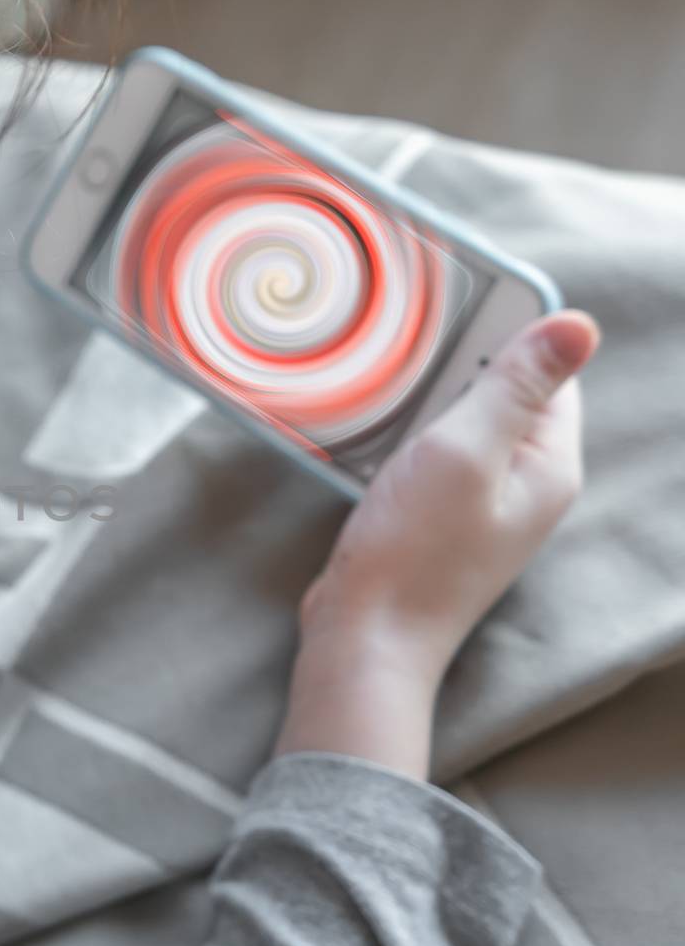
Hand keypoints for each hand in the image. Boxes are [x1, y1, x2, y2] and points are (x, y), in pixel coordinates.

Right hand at [276, 310, 600, 776]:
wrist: (364, 637)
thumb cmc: (413, 552)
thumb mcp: (464, 453)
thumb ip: (515, 387)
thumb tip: (581, 326)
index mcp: (548, 465)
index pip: (547, 373)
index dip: (506, 336)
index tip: (456, 309)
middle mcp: (525, 484)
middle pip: (503, 395)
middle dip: (458, 369)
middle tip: (408, 355)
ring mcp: (482, 505)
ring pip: (461, 424)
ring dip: (425, 403)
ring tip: (387, 393)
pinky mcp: (439, 519)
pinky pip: (432, 456)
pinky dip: (406, 438)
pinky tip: (375, 437)